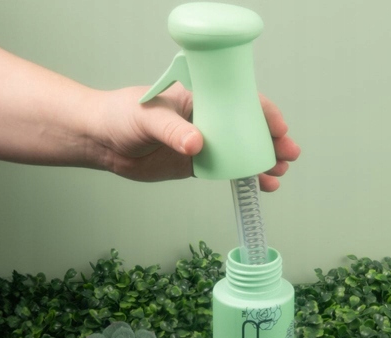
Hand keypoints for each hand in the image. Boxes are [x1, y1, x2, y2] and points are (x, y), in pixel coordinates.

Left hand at [90, 83, 300, 190]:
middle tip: (288, 154)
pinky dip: (243, 178)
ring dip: (262, 161)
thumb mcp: (147, 117)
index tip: (279, 128)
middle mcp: (207, 119)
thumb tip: (198, 144)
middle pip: (247, 128)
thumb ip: (172, 130)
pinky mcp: (195, 164)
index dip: (263, 113)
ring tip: (279, 173)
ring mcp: (204, 143)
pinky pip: (226, 170)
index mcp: (200, 98)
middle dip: (271, 141)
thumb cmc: (120, 116)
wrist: (102, 141)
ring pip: (241, 152)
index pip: (240, 101)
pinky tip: (259, 185)